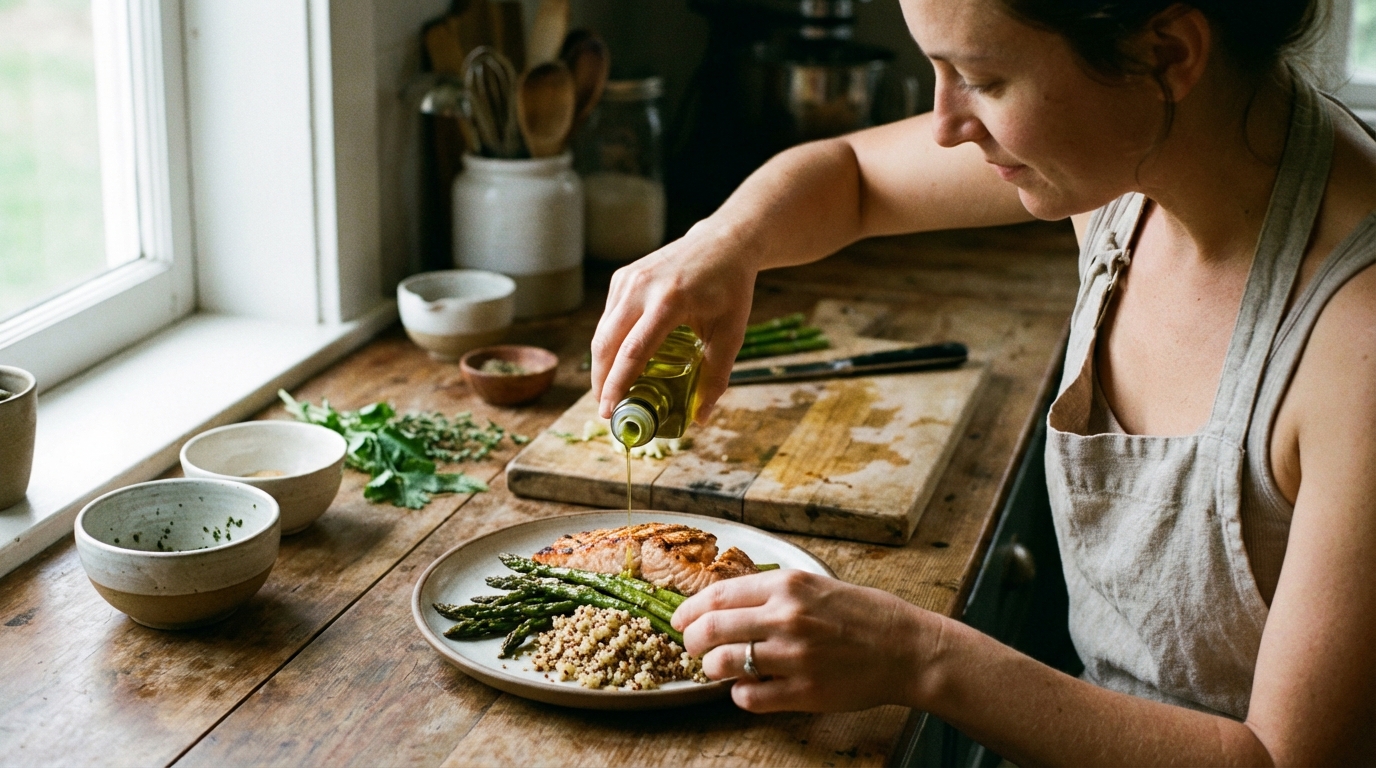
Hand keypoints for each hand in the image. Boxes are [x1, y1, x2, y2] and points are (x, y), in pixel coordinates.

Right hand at [591, 221, 758, 422]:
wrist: (724, 242)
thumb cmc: (730, 288)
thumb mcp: (731, 333)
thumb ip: (716, 376)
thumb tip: (700, 418)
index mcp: (669, 301)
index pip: (633, 351)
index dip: (617, 385)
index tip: (609, 412)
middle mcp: (641, 287)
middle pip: (606, 344)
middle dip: (601, 382)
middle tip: (607, 411)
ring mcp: (627, 279)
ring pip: (602, 332)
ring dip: (602, 365)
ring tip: (611, 391)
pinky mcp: (622, 277)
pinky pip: (608, 318)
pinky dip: (608, 344)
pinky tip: (619, 362)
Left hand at [672, 569, 935, 712]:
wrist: (907, 648)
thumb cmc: (863, 615)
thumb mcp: (815, 585)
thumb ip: (771, 593)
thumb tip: (725, 605)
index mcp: (787, 585)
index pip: (717, 595)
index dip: (689, 610)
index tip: (680, 620)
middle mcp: (787, 617)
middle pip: (711, 629)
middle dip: (691, 641)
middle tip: (692, 648)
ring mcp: (794, 656)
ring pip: (723, 664)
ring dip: (712, 668)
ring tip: (719, 669)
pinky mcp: (804, 691)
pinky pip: (749, 697)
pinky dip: (739, 695)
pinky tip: (747, 689)